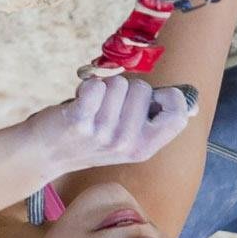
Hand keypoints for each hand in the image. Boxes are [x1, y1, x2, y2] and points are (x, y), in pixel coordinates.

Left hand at [26, 75, 192, 173]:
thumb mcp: (128, 138)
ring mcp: (104, 134)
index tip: (154, 94)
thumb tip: (193, 106)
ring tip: (90, 106)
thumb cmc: (89, 137)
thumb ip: (155, 120)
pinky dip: (86, 85)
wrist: (43, 153)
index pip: (179, 116)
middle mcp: (128, 144)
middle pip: (143, 89)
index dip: (171, 97)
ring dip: (103, 87)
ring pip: (118, 84)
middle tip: (106, 107)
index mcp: (144, 148)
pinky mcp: (81, 122)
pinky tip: (78, 102)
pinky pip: (96, 85)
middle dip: (124, 89)